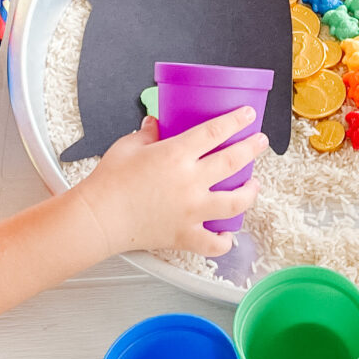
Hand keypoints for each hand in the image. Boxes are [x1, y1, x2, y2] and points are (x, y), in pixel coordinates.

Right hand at [71, 109, 268, 257]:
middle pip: (233, 161)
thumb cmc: (108, 182)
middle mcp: (189, 182)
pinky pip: (214, 243)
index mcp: (175, 155)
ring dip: (250, 192)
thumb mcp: (127, 146)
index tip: (248, 115)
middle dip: (252, 149)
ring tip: (254, 186)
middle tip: (260, 142)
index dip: (236, 121)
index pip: (215, 131)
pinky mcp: (185, 235)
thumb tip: (156, 123)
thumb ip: (147, 133)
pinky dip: (224, 240)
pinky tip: (228, 234)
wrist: (98, 218)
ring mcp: (191, 211)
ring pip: (235, 202)